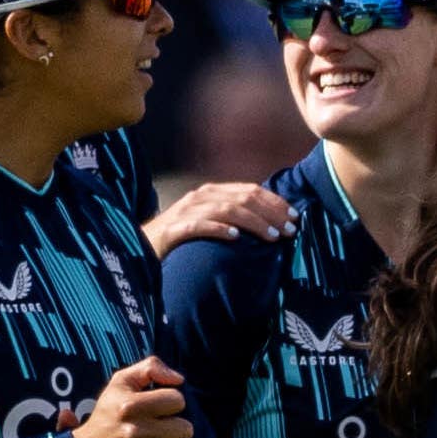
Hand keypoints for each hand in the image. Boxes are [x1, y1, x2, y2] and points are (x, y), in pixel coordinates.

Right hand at [72, 356, 193, 437]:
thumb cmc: (107, 414)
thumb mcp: (121, 382)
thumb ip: (150, 368)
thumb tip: (179, 379)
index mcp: (129, 405)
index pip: (177, 400)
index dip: (172, 402)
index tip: (161, 406)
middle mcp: (134, 430)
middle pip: (185, 428)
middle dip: (176, 426)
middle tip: (162, 426)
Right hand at [143, 181, 296, 257]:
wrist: (142, 247)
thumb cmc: (182, 238)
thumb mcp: (210, 221)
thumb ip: (234, 217)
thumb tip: (269, 224)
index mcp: (212, 192)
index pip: (250, 190)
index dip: (275, 202)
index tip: (295, 217)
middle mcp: (200, 197)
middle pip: (242, 198)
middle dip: (270, 213)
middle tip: (290, 230)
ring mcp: (186, 211)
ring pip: (226, 210)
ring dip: (253, 223)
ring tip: (272, 237)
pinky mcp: (174, 230)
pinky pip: (199, 226)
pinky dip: (219, 229)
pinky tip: (235, 238)